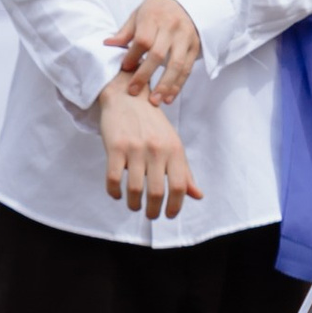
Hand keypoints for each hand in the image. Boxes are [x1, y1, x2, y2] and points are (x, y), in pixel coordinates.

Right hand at [98, 76, 200, 219]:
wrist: (127, 96)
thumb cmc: (152, 124)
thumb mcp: (173, 144)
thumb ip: (185, 171)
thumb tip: (197, 195)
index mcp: (174, 149)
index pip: (179, 186)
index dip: (175, 206)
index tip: (169, 215)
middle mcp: (157, 149)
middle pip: (157, 192)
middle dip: (153, 211)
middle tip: (150, 215)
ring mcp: (135, 148)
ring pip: (135, 189)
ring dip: (134, 205)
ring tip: (134, 206)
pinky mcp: (115, 146)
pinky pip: (113, 178)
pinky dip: (114, 192)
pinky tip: (117, 194)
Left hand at [104, 0, 203, 108]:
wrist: (183, 3)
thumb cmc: (155, 11)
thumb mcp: (138, 15)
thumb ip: (125, 32)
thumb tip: (108, 44)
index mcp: (154, 17)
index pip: (143, 40)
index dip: (133, 56)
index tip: (124, 69)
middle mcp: (172, 27)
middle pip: (158, 55)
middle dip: (145, 75)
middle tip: (133, 91)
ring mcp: (185, 38)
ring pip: (176, 65)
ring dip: (165, 85)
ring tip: (154, 101)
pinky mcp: (195, 47)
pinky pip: (187, 69)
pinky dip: (178, 85)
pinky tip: (169, 98)